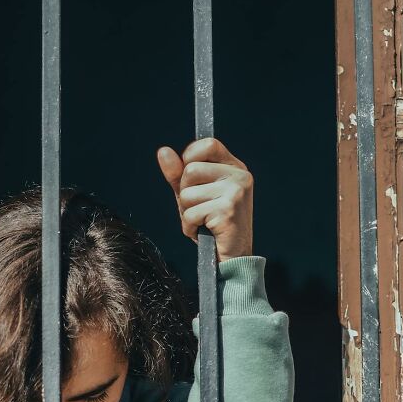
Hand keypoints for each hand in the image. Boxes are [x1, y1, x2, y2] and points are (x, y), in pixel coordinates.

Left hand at [156, 137, 252, 259]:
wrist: (233, 257)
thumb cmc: (212, 225)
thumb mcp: (193, 195)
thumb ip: (178, 173)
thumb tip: (163, 151)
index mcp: (235, 168)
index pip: (208, 144)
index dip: (190, 158)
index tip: (189, 179)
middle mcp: (239, 176)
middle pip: (191, 169)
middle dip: (185, 193)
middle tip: (199, 208)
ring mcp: (236, 192)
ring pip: (187, 193)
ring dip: (187, 212)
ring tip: (202, 221)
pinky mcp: (227, 210)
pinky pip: (190, 213)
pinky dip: (189, 226)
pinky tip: (203, 232)